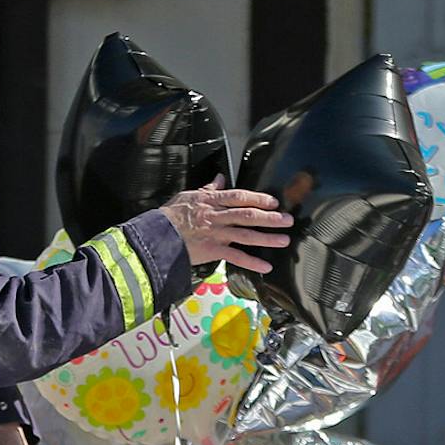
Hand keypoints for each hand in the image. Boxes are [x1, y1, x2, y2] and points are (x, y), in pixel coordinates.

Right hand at [159, 177, 290, 273]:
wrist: (156, 237)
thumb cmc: (170, 216)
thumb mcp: (189, 196)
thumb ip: (207, 189)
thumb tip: (220, 178)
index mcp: (211, 201)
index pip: (239, 197)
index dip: (258, 198)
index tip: (274, 202)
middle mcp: (216, 217)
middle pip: (248, 215)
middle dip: (270, 218)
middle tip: (288, 220)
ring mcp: (215, 234)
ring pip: (246, 235)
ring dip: (267, 238)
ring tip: (284, 240)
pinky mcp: (212, 251)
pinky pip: (235, 257)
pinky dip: (252, 262)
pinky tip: (266, 266)